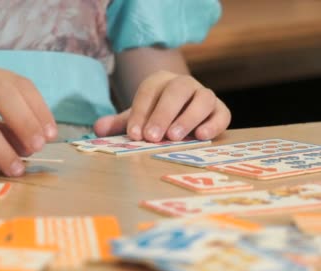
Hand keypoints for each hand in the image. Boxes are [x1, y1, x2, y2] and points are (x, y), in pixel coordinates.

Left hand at [93, 70, 229, 141]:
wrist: (183, 115)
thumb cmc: (156, 118)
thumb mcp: (137, 119)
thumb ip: (119, 124)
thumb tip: (98, 128)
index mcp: (160, 81)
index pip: (149, 91)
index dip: (141, 112)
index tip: (134, 134)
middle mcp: (184, 84)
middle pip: (176, 91)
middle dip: (162, 114)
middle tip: (152, 137)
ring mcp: (205, 95)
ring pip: (202, 99)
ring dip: (188, 118)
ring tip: (174, 137)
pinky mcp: (220, 110)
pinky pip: (222, 114)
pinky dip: (214, 124)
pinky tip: (201, 136)